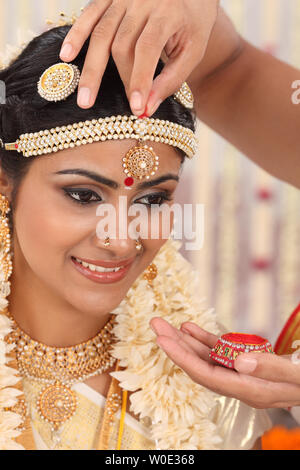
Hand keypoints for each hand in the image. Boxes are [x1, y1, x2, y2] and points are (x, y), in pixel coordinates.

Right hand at [59, 0, 218, 114]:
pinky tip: (67, 56)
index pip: (147, 48)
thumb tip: (146, 109)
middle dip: (124, 79)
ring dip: (91, 68)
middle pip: (122, 45)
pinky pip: (89, 14)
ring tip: (84, 99)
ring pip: (102, 34)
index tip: (136, 108)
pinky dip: (77, 35)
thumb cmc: (193, 22)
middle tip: (124, 108)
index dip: (139, 79)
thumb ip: (172, 80)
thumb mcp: (193, 50)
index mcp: (167, 12)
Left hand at [150, 317, 299, 408]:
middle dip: (175, 345)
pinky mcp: (244, 363)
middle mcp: (239, 383)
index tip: (162, 341)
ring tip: (165, 324)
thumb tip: (237, 360)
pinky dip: (203, 339)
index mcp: (248, 390)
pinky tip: (189, 328)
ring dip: (184, 340)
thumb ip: (269, 368)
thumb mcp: (296, 375)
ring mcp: (240, 373)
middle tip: (155, 324)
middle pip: (199, 365)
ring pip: (205, 357)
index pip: (206, 375)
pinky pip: (218, 351)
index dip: (182, 358)